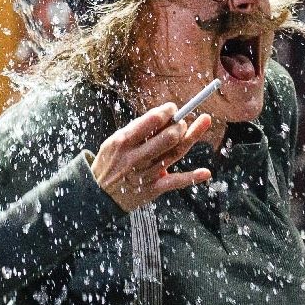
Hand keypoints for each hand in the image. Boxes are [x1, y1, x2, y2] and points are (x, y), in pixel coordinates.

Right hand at [90, 102, 212, 212]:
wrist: (98, 196)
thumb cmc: (110, 164)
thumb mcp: (113, 143)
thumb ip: (136, 131)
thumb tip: (162, 117)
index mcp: (123, 141)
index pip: (151, 121)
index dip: (167, 111)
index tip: (173, 108)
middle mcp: (135, 156)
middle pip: (167, 137)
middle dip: (180, 125)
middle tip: (182, 122)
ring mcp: (145, 173)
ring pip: (175, 153)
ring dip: (191, 137)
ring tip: (203, 123)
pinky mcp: (153, 189)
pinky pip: (175, 182)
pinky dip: (192, 177)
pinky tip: (206, 172)